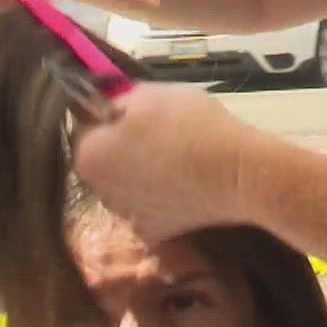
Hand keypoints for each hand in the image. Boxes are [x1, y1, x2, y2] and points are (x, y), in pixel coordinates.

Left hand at [71, 82, 271, 242]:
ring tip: (179, 158)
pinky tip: (185, 183)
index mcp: (88, 157)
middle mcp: (98, 193)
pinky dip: (163, 196)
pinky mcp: (156, 232)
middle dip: (124, 145)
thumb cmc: (192, 126)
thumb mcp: (148, 93)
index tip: (138, 109)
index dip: (110, 113)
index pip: (86, 126)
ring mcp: (128, 217)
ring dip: (142, 172)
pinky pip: (151, 207)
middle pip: (106, 159)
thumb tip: (99, 103)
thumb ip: (113, 97)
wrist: (240, 173)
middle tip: (161, 131)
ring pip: (128, 184)